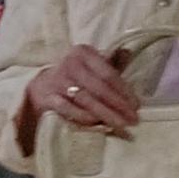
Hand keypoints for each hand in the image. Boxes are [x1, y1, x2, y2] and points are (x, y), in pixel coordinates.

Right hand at [24, 43, 140, 144]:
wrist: (41, 86)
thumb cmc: (75, 76)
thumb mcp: (93, 65)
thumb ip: (112, 63)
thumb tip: (127, 53)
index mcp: (83, 53)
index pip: (108, 74)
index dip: (125, 91)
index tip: (137, 105)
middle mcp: (69, 64)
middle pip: (99, 88)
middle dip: (118, 105)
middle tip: (133, 119)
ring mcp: (57, 81)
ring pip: (86, 99)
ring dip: (106, 114)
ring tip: (121, 124)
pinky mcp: (47, 97)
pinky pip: (69, 109)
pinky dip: (84, 117)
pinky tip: (98, 123)